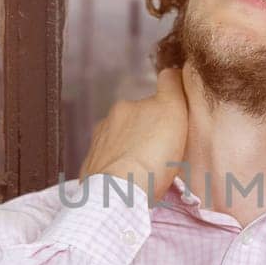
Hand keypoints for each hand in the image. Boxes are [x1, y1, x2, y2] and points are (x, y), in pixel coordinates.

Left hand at [80, 66, 189, 203]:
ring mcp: (97, 147)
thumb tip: (171, 71)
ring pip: (121, 144)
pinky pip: (109, 166)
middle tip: (164, 152)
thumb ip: (171, 87)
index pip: (151, 99)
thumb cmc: (151, 154)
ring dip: (131, 152)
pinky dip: (118, 170)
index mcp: (127, 107)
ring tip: (147, 172)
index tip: (175, 116)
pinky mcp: (90, 172)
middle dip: (148, 132)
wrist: (118, 193)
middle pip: (136, 122)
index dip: (166, 104)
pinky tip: (129, 183)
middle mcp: (108, 122)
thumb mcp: (171, 112)